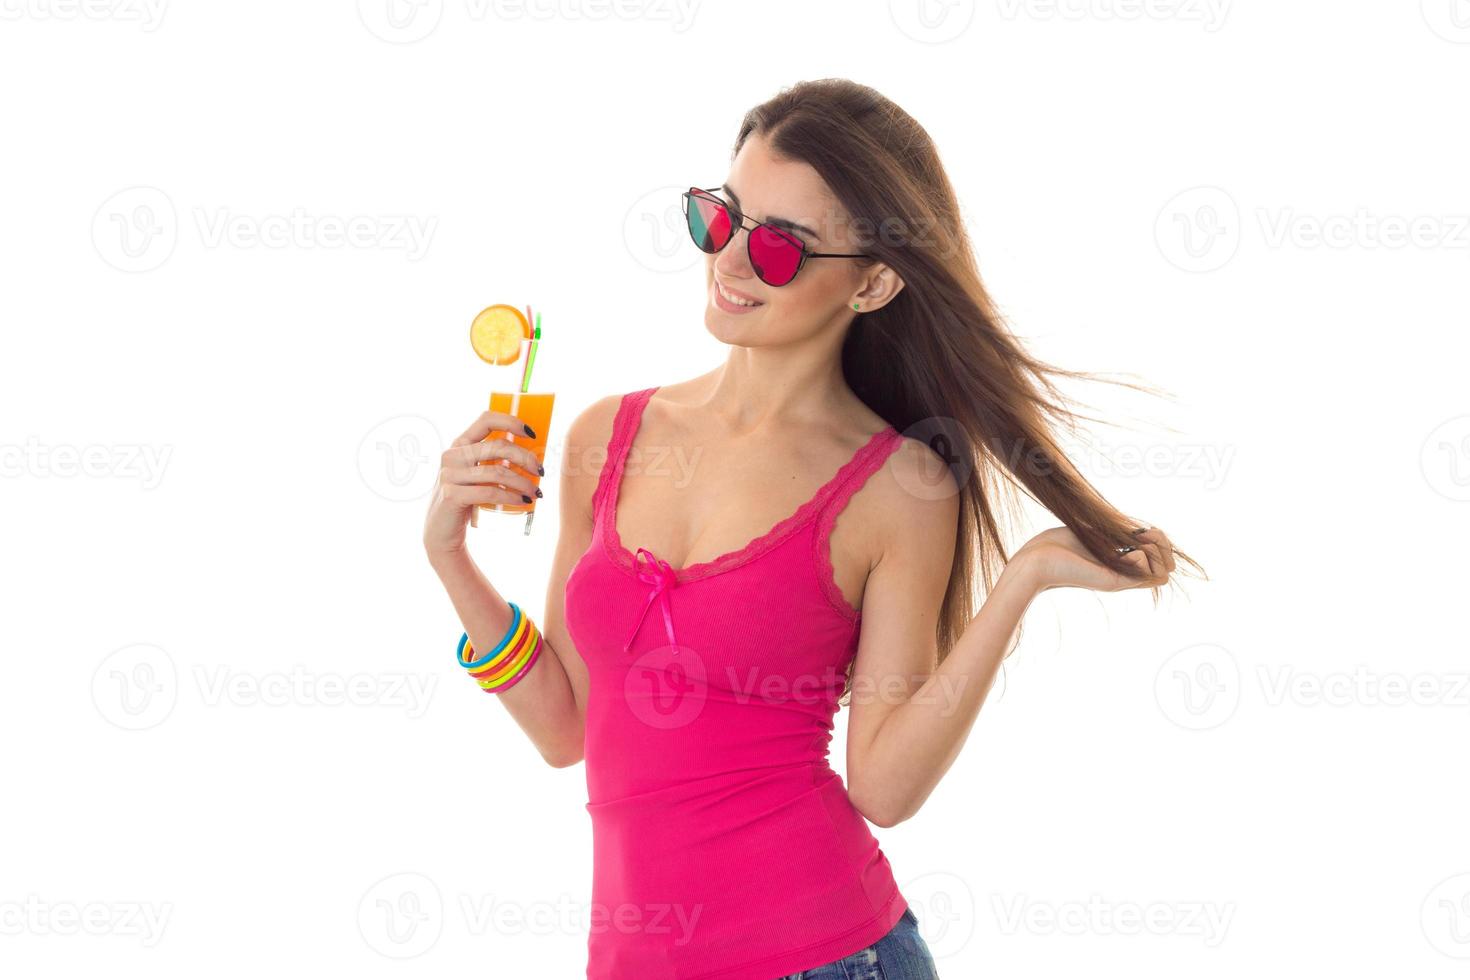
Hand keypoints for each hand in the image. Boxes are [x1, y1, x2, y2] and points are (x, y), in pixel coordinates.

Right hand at [423, 409, 544, 557]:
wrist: (442, 531)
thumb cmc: (466, 499)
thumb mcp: (476, 475)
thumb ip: (493, 462)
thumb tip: (533, 457)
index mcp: (460, 444)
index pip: (486, 420)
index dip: (511, 422)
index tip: (532, 434)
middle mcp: (452, 455)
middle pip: (498, 447)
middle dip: (526, 458)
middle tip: (541, 472)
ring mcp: (450, 475)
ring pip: (497, 472)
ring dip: (523, 482)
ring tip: (536, 492)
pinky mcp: (452, 495)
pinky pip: (490, 492)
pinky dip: (511, 497)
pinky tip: (523, 502)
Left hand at [1012, 525, 1173, 593]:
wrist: (1037, 560)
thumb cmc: (1060, 543)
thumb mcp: (1098, 531)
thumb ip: (1121, 532)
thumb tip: (1148, 530)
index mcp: (1121, 560)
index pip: (1157, 553)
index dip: (1159, 538)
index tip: (1143, 527)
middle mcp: (1124, 572)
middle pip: (1166, 563)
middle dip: (1162, 542)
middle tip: (1143, 532)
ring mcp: (1121, 578)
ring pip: (1162, 571)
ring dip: (1156, 549)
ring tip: (1136, 538)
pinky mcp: (1113, 583)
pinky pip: (1145, 571)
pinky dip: (1140, 557)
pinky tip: (1122, 551)